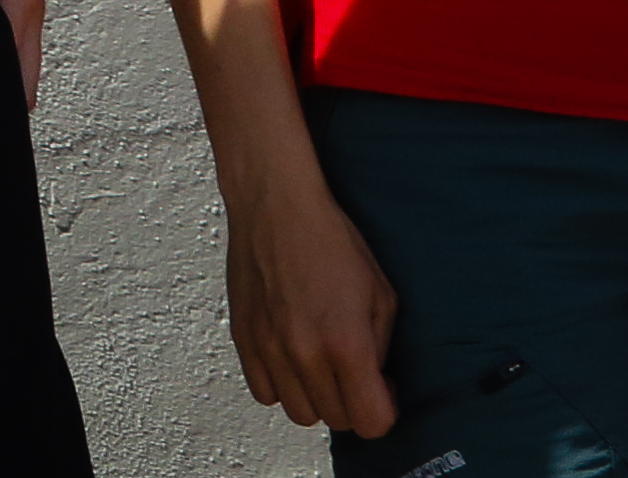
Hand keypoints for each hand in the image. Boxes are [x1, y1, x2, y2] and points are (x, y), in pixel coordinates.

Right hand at [221, 164, 401, 440]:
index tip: (383, 388)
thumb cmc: (331, 241)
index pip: (371, 422)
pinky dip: (281, 385)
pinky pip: (264, 392)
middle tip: (354, 371)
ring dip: (316, 398)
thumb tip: (373, 379)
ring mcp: (269, 348)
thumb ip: (380, 348)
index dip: (384, 411)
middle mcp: (304, 353)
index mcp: (346, 344)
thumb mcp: (381, 295)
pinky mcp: (243, 338)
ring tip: (322, 366)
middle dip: (352, 403)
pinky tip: (292, 358)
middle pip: (336, 420)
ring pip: (299, 413)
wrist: (276, 205)